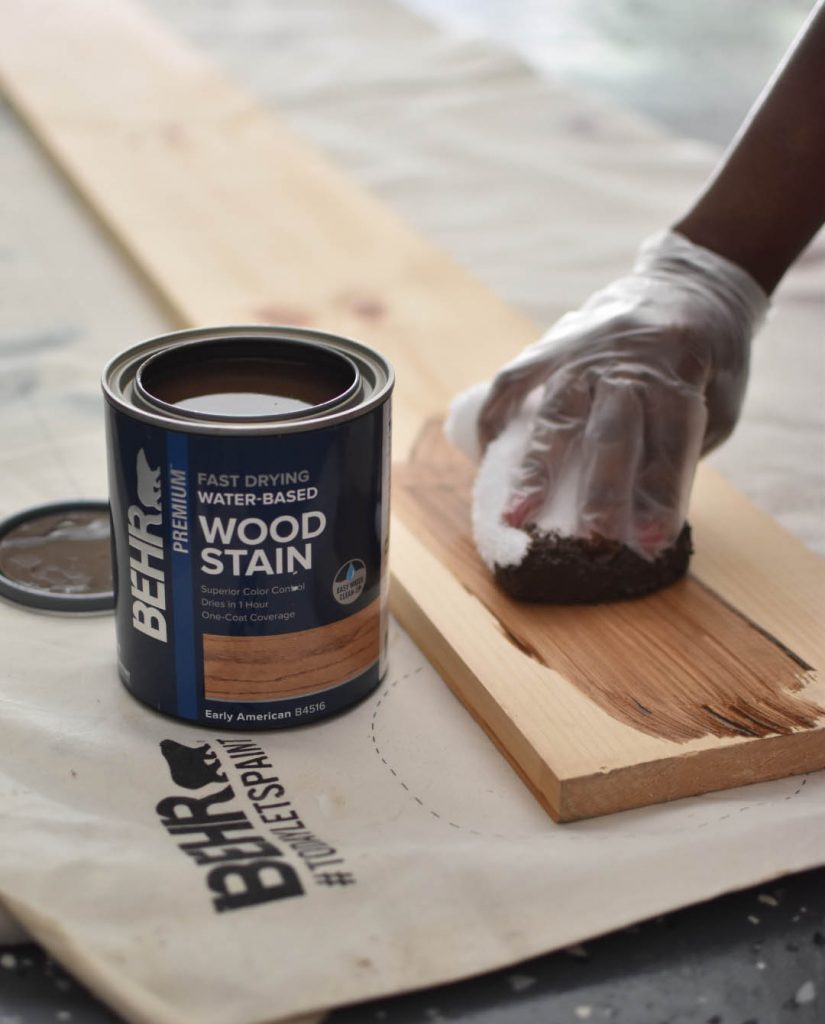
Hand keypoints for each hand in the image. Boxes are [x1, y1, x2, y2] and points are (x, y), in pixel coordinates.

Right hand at [476, 232, 767, 557]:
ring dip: (537, 468)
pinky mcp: (554, 345)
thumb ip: (682, 447)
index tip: (651, 541)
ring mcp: (584, 352)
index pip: (669, 444)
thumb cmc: (709, 357)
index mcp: (679, 374)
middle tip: (591, 540)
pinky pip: (516, 377)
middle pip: (611, 433)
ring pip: (557, 414)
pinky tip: (487, 449)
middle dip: (601, 491)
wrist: (689, 285)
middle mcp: (627, 362)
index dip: (660, 495)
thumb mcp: (720, 402)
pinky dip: (498, 412)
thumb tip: (644, 509)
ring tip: (517, 514)